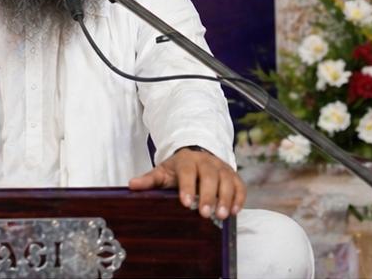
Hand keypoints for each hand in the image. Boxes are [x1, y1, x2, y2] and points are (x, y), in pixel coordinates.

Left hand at [128, 147, 245, 219]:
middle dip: (208, 195)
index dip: (187, 186)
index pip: (188, 171)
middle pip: (210, 176)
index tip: (185, 203)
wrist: (196, 156)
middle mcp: (206, 161)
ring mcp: (221, 168)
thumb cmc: (178, 169)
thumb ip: (149, 179)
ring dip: (226, 198)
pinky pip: (240, 185)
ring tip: (222, 215)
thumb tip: (131, 185)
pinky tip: (236, 211)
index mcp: (187, 160)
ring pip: (227, 180)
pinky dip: (240, 198)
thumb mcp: (163, 172)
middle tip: (205, 213)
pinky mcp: (233, 175)